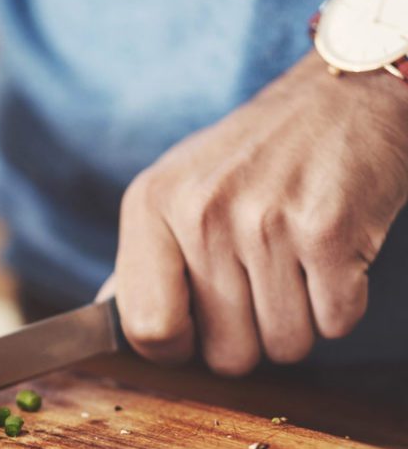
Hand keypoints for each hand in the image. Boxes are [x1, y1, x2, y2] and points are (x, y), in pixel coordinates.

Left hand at [113, 54, 407, 374]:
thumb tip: (105, 318)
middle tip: (262, 284)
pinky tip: (331, 256)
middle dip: (250, 338)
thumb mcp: (176, 188)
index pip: (146, 329)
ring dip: (299, 322)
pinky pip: (335, 324)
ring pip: (285, 347)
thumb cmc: (253, 155)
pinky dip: (341, 305)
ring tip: (297, 263)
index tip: (196, 331)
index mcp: (150, 204)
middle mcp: (200, 212)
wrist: (342, 93)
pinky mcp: (329, 230)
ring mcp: (264, 221)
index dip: (176, 349)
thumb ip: (143, 258)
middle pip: (225, 354)